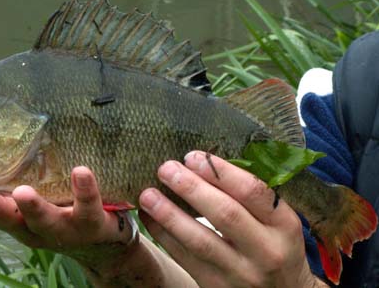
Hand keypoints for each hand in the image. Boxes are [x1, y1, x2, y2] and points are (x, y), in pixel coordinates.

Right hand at [0, 166, 134, 260]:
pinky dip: (85, 190)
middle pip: (16, 222)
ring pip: (48, 220)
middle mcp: (43, 231)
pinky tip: (81, 172)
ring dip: (34, 208)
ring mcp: (68, 228)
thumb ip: (10, 202)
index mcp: (26, 226)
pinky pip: (90, 206)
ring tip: (22, 192)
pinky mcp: (94, 222)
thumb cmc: (65, 220)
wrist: (107, 247)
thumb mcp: (35, 215)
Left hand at [139, 151, 326, 287]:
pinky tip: (149, 218)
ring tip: (147, 195)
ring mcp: (241, 273)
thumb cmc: (276, 246)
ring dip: (169, 215)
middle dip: (191, 188)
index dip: (220, 172)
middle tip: (166, 168)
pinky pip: (185, 259)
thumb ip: (249, 196)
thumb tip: (203, 164)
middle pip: (224, 214)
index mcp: (284, 224)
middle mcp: (266, 250)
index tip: (193, 157)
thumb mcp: (278, 221)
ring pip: (200, 241)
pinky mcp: (217, 287)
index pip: (252, 191)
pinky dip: (164, 237)